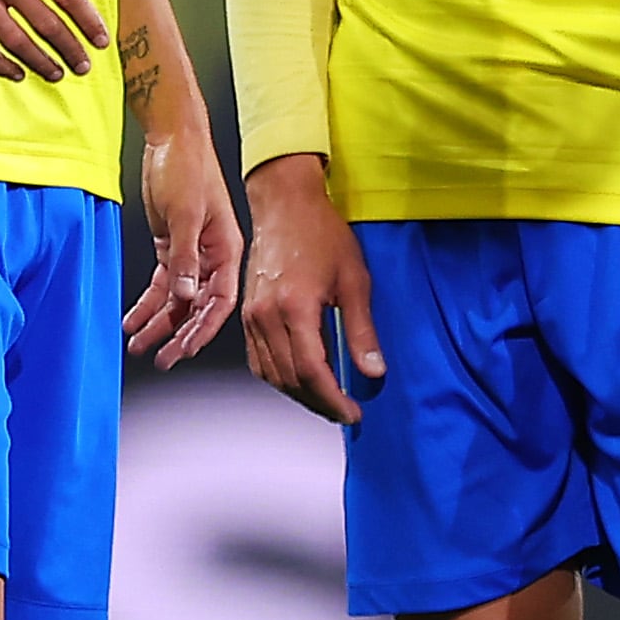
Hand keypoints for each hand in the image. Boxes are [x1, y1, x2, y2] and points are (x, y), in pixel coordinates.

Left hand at [121, 98, 242, 370]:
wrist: (172, 138)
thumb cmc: (187, 167)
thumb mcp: (186, 213)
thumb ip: (186, 257)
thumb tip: (186, 295)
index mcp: (226, 250)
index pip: (219, 300)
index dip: (203, 328)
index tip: (184, 349)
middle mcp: (212, 256)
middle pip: (198, 306)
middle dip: (179, 334)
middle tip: (162, 358)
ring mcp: (191, 252)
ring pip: (177, 299)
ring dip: (159, 323)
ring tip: (140, 345)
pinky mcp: (172, 246)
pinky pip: (161, 284)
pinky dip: (147, 302)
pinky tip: (133, 318)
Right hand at [237, 153, 382, 423]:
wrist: (285, 206)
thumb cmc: (321, 234)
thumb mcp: (354, 280)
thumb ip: (362, 330)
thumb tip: (373, 371)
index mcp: (293, 308)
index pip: (310, 372)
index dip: (332, 399)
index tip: (352, 412)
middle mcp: (265, 316)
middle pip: (289, 379)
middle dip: (319, 403)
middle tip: (344, 411)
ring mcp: (251, 316)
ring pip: (271, 374)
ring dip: (299, 394)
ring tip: (326, 400)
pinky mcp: (246, 314)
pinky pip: (258, 359)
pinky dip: (279, 376)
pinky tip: (300, 379)